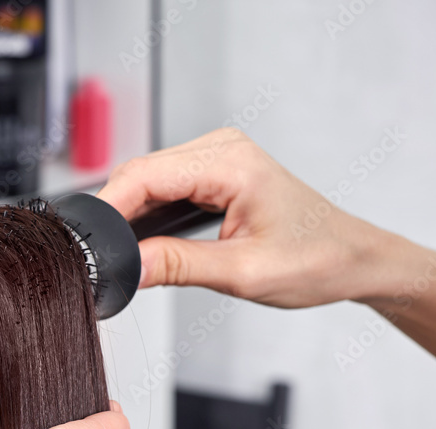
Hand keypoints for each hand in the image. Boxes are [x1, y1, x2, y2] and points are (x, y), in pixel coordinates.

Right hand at [96, 128, 409, 308]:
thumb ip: (178, 267)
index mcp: (231, 163)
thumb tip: (127, 267)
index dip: (107, 208)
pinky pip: (161, 185)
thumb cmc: (315, 260)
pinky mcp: (212, 171)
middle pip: (138, 173)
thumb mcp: (242, 273)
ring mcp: (216, 156)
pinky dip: (145, 212)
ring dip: (127, 214)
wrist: (351, 258)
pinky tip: (143, 239)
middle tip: (98, 258)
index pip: (144, 175)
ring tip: (120, 252)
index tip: (85, 242)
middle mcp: (221, 148)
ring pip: (145, 179)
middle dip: (112, 214)